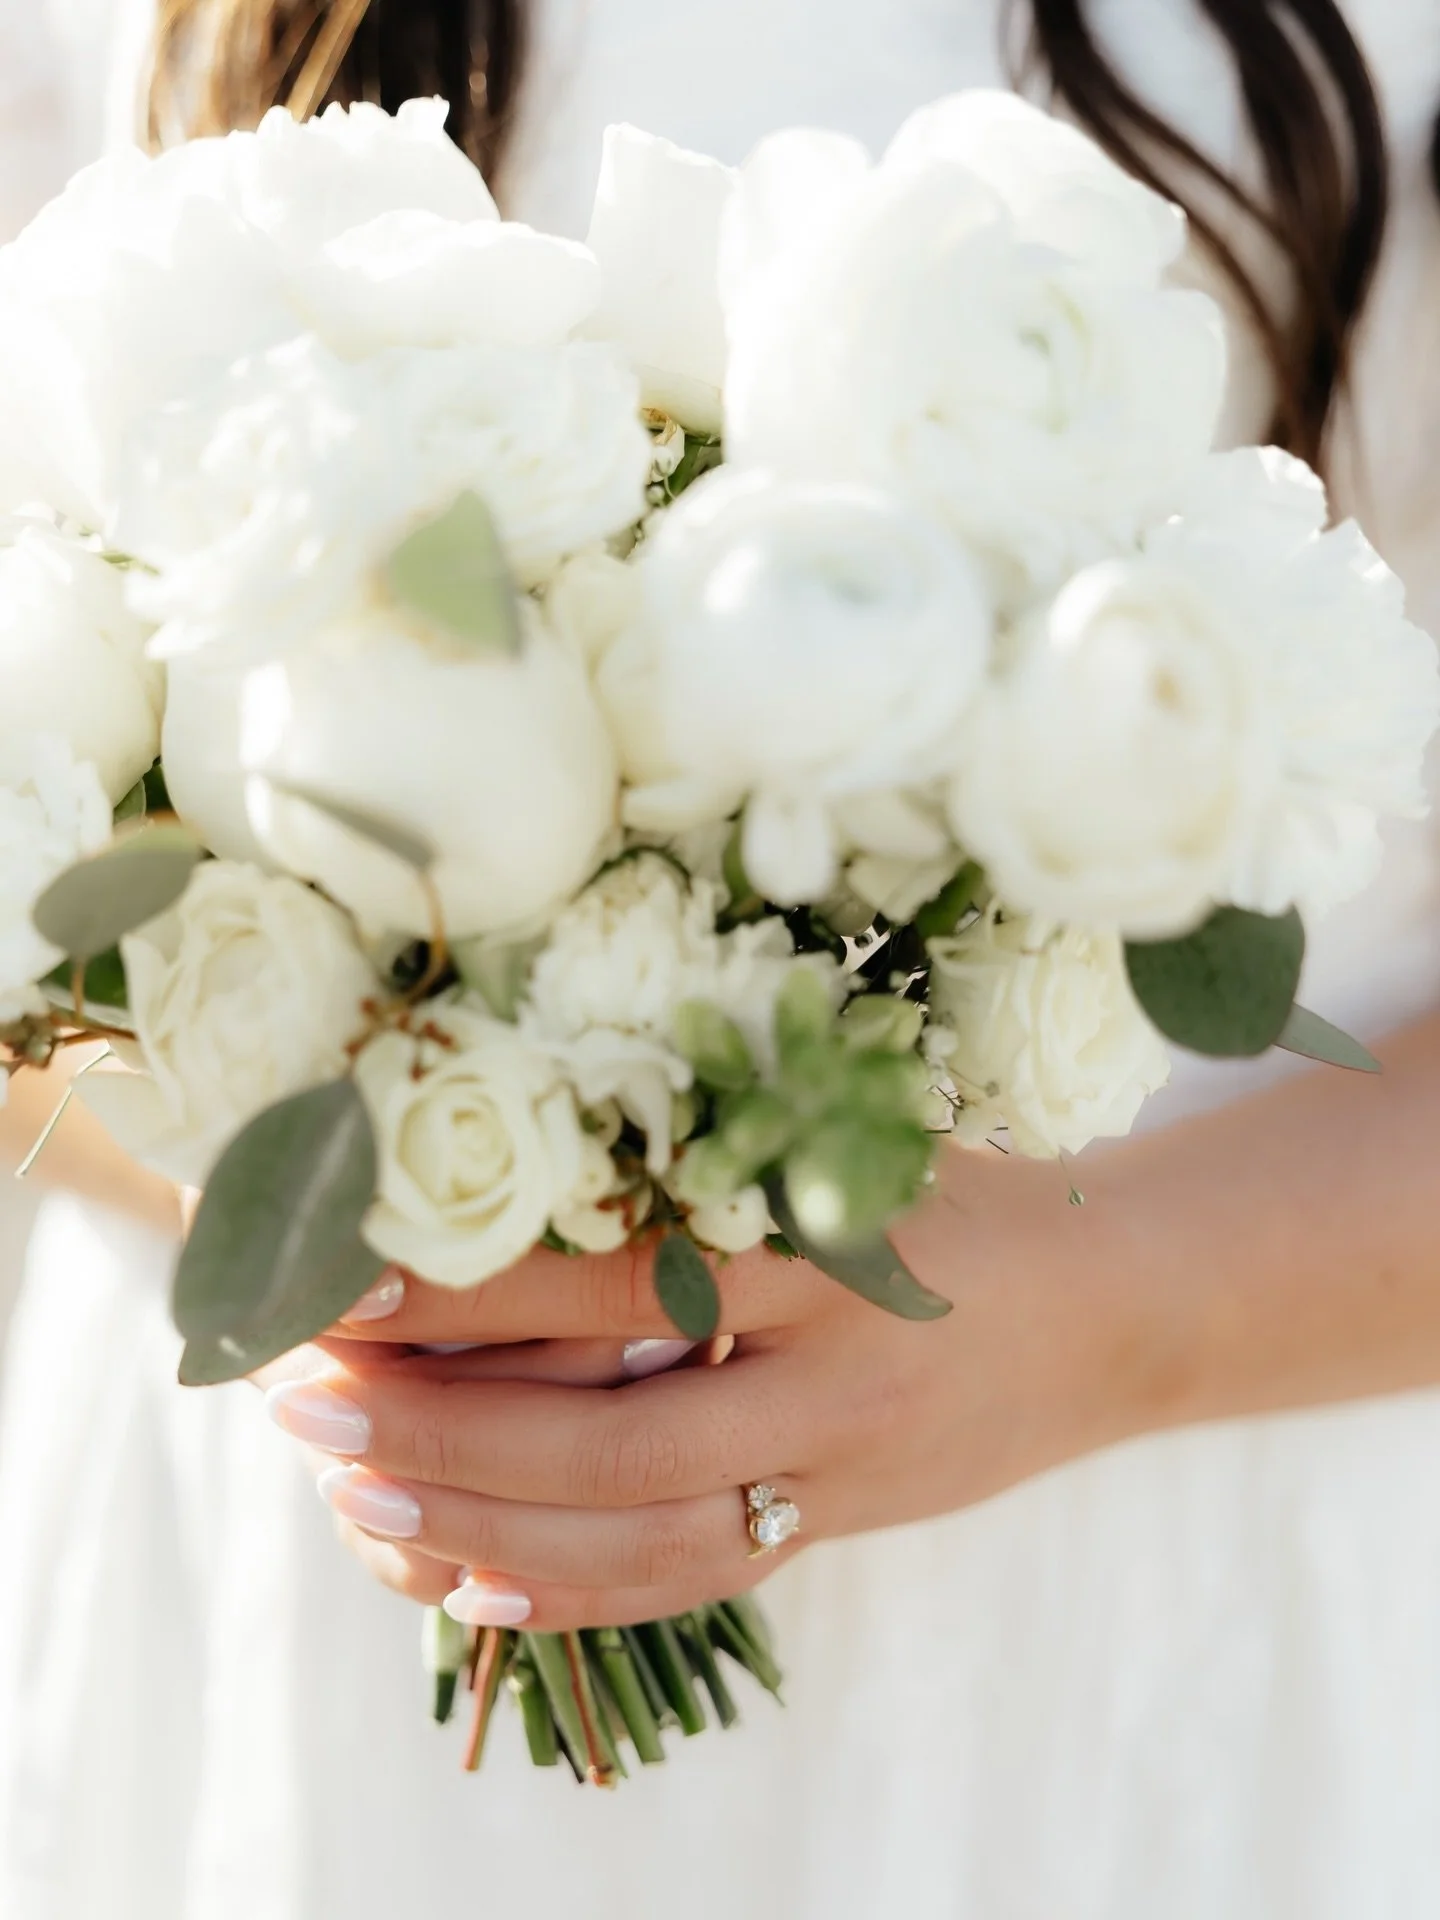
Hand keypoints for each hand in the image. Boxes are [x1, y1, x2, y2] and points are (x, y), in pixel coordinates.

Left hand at [261, 1142, 1161, 1628]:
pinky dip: (569, 1592)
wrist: (1124, 1310)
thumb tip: (522, 1136)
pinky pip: (687, 1582)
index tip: (340, 1285)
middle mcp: (831, 1380)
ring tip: (352, 1493)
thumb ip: (719, 1145)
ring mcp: (838, 1474)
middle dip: (441, 1430)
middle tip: (306, 1408)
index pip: (616, 1284)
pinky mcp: (837, 1530)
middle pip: (606, 1438)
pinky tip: (464, 1578)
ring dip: (480, 1522)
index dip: (469, 1291)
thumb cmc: (973, 1193)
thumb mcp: (862, 1136)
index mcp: (827, 1252)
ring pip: (635, 1536)